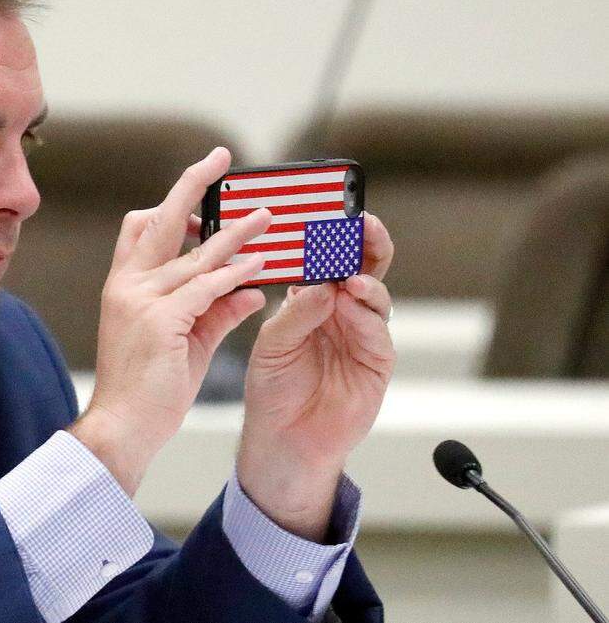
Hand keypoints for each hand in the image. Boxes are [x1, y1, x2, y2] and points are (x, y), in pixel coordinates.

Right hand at [70, 148, 269, 495]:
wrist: (122, 429)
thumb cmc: (149, 390)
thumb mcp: (187, 342)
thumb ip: (217, 311)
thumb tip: (253, 288)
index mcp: (124, 287)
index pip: (142, 229)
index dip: (173, 205)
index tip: (203, 188)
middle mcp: (127, 285)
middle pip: (160, 219)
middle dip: (192, 184)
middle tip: (220, 158)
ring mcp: (140, 301)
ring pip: (194, 253)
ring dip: (235, 231)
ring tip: (267, 215)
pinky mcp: (160, 321)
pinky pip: (206, 287)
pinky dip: (236, 273)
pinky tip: (261, 266)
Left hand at [237, 213, 395, 540]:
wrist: (283, 442)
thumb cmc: (273, 389)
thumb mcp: (273, 343)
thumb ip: (295, 312)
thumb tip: (321, 283)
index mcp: (312, 298)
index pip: (326, 255)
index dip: (329, 232)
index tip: (325, 208)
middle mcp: (342, 310)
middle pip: (362, 264)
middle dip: (364, 239)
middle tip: (359, 221)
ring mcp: (362, 333)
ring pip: (374, 290)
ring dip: (363, 274)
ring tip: (347, 268)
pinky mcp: (377, 360)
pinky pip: (378, 328)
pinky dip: (367, 310)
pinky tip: (353, 297)